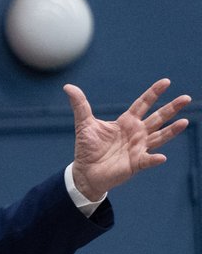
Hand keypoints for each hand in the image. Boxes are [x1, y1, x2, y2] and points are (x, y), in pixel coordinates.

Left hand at [66, 78, 189, 200]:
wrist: (85, 172)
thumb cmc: (87, 148)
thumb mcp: (84, 124)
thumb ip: (80, 105)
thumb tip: (68, 87)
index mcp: (126, 122)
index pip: (143, 104)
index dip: (153, 93)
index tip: (166, 82)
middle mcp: (137, 133)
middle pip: (157, 118)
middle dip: (171, 108)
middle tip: (186, 98)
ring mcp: (138, 148)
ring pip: (159, 137)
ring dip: (172, 131)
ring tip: (184, 122)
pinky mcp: (135, 163)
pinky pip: (147, 160)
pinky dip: (154, 159)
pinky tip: (161, 157)